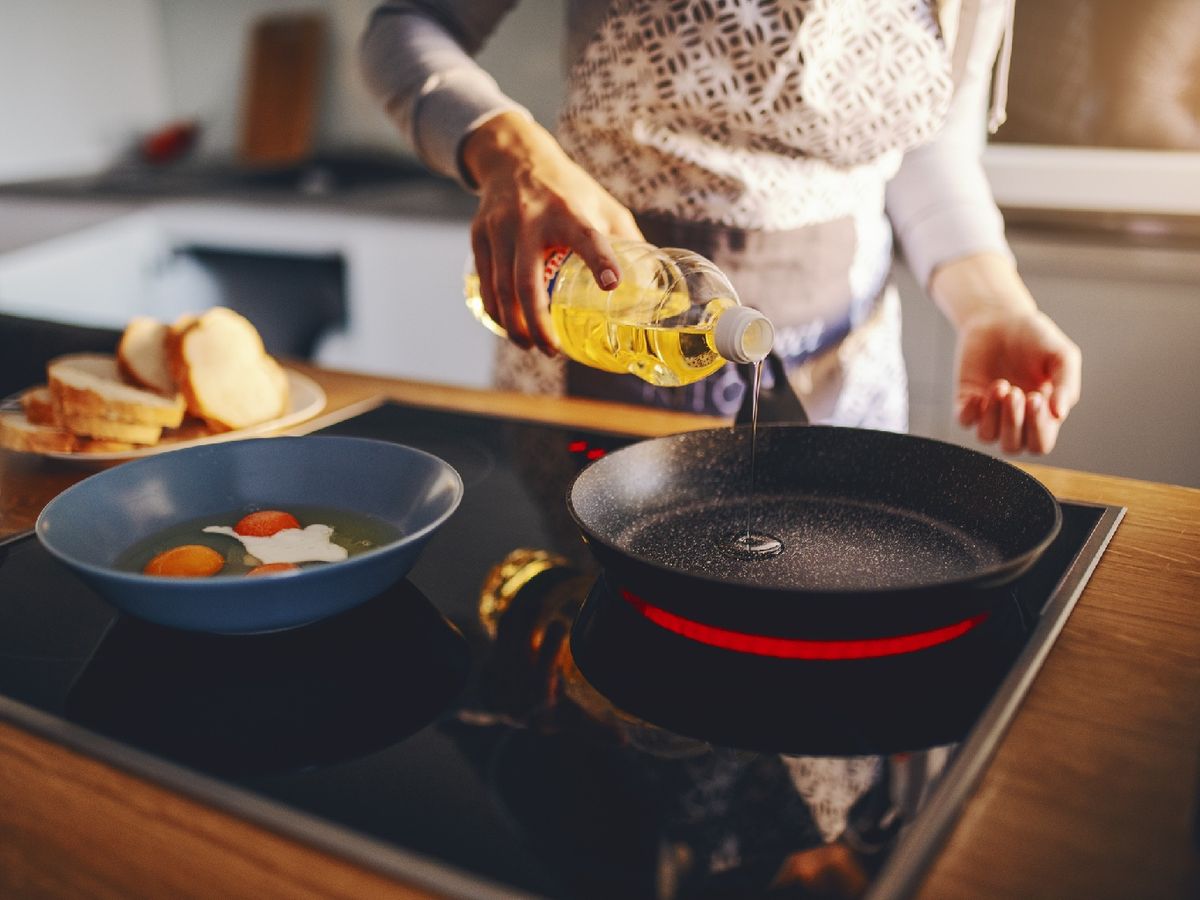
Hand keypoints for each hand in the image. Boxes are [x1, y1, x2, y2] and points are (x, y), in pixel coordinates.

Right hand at [460, 112, 642, 353]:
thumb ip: (626, 241)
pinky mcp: (480, 235)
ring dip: (515, 324)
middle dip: (538, 323)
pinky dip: (496, 310)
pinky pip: (486, 281)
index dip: (600, 261)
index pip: (586, 237)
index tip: (611, 285)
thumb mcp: (602, 204)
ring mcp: (500, 227)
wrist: (514, 157)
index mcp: (569, 211)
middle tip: (553, 350)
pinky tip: (510, 326)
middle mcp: (530, 219)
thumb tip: (650, 286)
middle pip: (527, 281)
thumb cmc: (568, 189)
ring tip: (531, 346)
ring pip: (501, 287)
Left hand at [930, 252, 1080, 454]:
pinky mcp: (966, 400)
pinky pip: (964, 421)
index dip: (1037, 430)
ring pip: (987, 436)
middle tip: (1015, 391)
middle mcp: (1015, 418)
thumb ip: (1066, 384)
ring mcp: (989, 411)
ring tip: (1000, 385)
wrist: (1002, 318)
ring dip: (993, 415)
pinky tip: (978, 395)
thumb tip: (1060, 414)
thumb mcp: (1062, 356)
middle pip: (1012, 447)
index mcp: (1042, 414)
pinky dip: (970, 413)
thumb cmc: (1036, 338)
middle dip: (1013, 423)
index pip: (1039, 443)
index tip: (1035, 398)